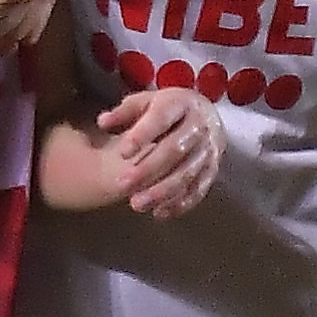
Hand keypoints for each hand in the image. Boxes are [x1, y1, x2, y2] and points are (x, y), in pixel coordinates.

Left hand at [100, 85, 219, 218]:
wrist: (206, 115)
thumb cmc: (167, 110)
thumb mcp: (145, 103)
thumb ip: (124, 113)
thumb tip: (103, 122)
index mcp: (180, 103)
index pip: (161, 118)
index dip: (143, 135)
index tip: (122, 152)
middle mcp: (199, 126)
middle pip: (174, 150)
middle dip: (148, 169)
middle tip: (122, 185)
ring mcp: (209, 149)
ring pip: (187, 173)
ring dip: (162, 192)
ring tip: (136, 204)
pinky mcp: (213, 169)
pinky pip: (199, 189)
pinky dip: (180, 203)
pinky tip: (159, 213)